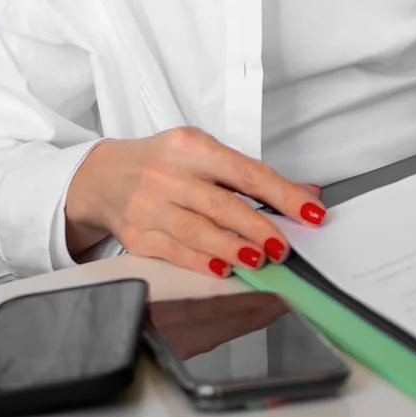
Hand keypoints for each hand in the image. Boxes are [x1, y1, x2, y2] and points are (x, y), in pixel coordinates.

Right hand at [63, 127, 324, 277]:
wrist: (102, 176)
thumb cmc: (163, 163)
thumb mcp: (204, 154)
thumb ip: (251, 176)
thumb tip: (306, 194)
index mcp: (192, 147)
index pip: (247, 172)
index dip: (283, 194)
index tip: (312, 212)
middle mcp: (168, 174)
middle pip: (221, 204)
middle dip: (258, 227)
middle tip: (284, 246)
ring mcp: (149, 206)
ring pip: (197, 231)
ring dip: (232, 249)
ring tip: (258, 260)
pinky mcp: (137, 235)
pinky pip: (175, 252)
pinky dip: (202, 262)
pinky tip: (223, 269)